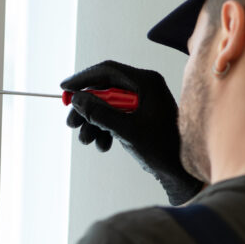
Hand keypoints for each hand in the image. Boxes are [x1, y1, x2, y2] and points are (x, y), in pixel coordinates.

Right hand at [61, 60, 202, 204]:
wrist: (179, 172)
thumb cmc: (161, 149)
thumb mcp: (127, 131)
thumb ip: (100, 113)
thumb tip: (76, 99)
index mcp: (147, 82)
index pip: (108, 71)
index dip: (83, 79)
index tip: (64, 89)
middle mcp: (144, 87)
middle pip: (104, 89)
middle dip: (86, 109)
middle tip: (71, 124)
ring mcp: (142, 102)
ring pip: (106, 105)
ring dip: (93, 123)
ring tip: (87, 141)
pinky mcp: (139, 116)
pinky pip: (114, 116)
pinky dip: (104, 130)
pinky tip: (103, 146)